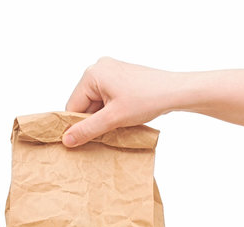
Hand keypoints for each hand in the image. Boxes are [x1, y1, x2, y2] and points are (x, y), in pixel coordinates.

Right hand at [63, 57, 180, 146]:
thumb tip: (66, 140)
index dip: (78, 125)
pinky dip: (112, 110)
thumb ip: (87, 130)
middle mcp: (99, 68)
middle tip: (105, 133)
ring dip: (104, 116)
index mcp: (92, 74)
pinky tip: (123, 117)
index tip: (82, 141)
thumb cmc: (147, 99)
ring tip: (118, 125)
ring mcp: (112, 71)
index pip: (73, 105)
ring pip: (97, 102)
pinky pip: (108, 97)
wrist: (176, 91)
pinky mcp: (122, 77)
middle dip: (94, 120)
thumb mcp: (113, 119)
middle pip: (85, 103)